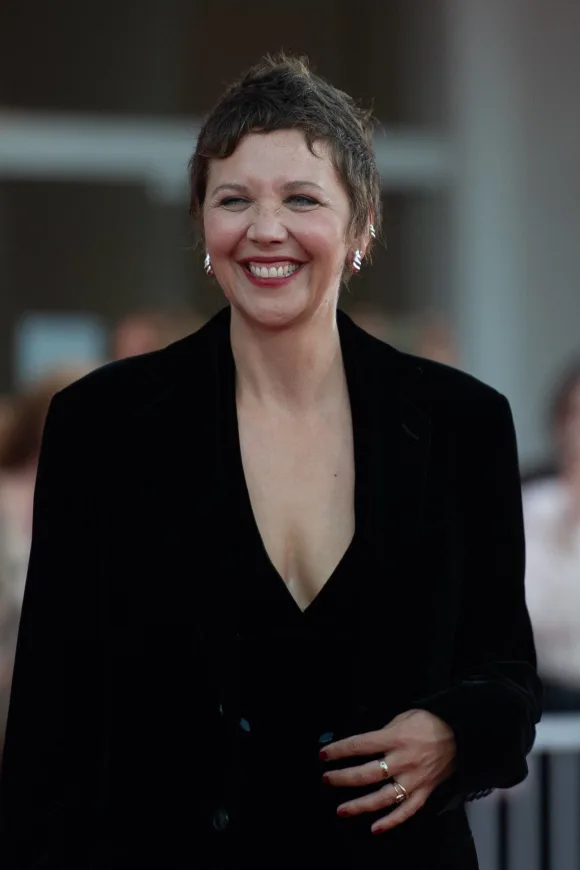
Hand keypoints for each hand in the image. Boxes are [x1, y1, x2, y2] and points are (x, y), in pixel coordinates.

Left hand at [320, 709, 455, 834]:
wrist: (461, 733)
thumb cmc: (429, 722)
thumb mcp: (403, 717)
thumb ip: (383, 732)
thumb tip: (363, 745)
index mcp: (396, 738)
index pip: (360, 746)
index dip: (339, 750)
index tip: (324, 754)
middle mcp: (403, 761)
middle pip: (367, 774)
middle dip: (343, 778)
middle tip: (327, 779)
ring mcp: (414, 779)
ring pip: (383, 798)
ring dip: (360, 805)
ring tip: (341, 810)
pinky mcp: (425, 792)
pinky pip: (406, 811)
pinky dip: (391, 822)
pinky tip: (375, 828)